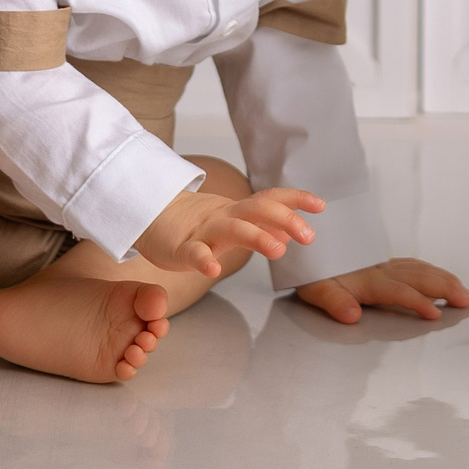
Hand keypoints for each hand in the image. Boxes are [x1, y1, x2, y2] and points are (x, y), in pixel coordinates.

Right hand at [135, 186, 321, 278]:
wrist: (149, 216)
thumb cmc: (195, 225)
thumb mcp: (231, 223)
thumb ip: (260, 226)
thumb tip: (291, 233)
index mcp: (237, 211)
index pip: (270, 199)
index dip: (296, 199)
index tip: (320, 205)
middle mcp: (224, 216)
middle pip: (258, 210)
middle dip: (286, 219)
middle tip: (309, 236)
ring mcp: (203, 230)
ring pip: (232, 229)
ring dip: (257, 237)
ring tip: (278, 250)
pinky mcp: (180, 247)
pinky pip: (194, 253)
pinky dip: (204, 260)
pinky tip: (213, 270)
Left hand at [294, 258, 468, 323]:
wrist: (305, 247)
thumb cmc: (310, 274)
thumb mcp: (314, 291)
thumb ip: (334, 302)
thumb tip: (352, 315)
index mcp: (366, 279)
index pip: (398, 291)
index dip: (417, 302)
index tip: (436, 314)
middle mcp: (379, 270)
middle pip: (418, 276)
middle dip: (444, 287)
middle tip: (466, 300)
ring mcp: (382, 265)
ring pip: (419, 269)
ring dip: (443, 279)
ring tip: (462, 291)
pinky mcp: (381, 264)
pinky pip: (412, 265)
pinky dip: (430, 270)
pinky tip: (440, 277)